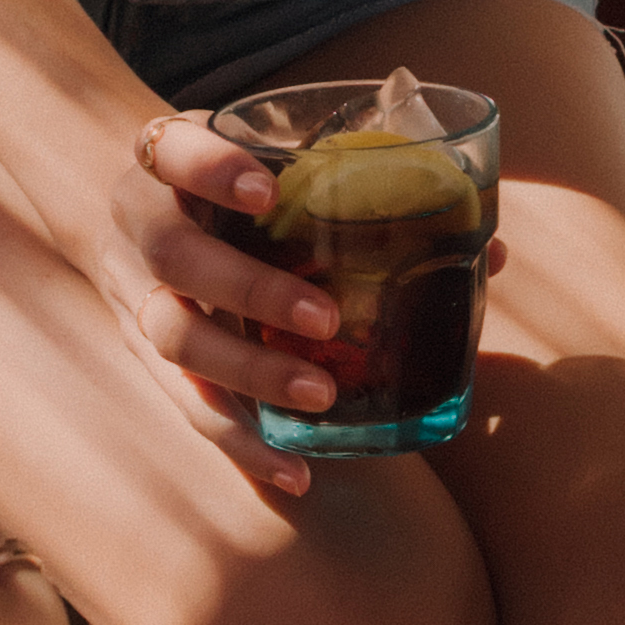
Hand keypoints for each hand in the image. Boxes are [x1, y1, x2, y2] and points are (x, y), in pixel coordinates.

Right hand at [101, 110, 338, 509]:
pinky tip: (294, 474)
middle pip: (175, 258)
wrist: (130, 212)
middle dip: (251, 290)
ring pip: (174, 340)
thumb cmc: (229, 187)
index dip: (211, 170)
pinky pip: (188, 407)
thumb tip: (495, 251)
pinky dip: (242, 444)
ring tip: (320, 396)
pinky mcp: (146, 362)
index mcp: (160, 165)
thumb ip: (361, 191)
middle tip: (326, 318)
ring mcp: (133, 299)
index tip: (270, 190)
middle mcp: (136, 231)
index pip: (170, 151)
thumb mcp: (270, 164)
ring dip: (250, 372)